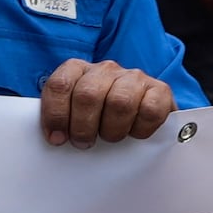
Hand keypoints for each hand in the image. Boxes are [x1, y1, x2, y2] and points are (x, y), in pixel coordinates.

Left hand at [38, 59, 176, 146]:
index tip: (57, 139)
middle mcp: (105, 69)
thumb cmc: (100, 119)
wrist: (143, 114)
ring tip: (110, 137)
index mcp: (78, 70)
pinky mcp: (160, 90)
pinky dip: (140, 129)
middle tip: (84, 143)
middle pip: (88, 95)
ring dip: (112, 129)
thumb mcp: (75, 115)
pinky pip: (149, 110)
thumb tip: (53, 138)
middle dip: (83, 127)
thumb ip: (61, 119)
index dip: (55, 115)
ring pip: (119, 102)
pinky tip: (134, 133)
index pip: (59, 85)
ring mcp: (133, 77)